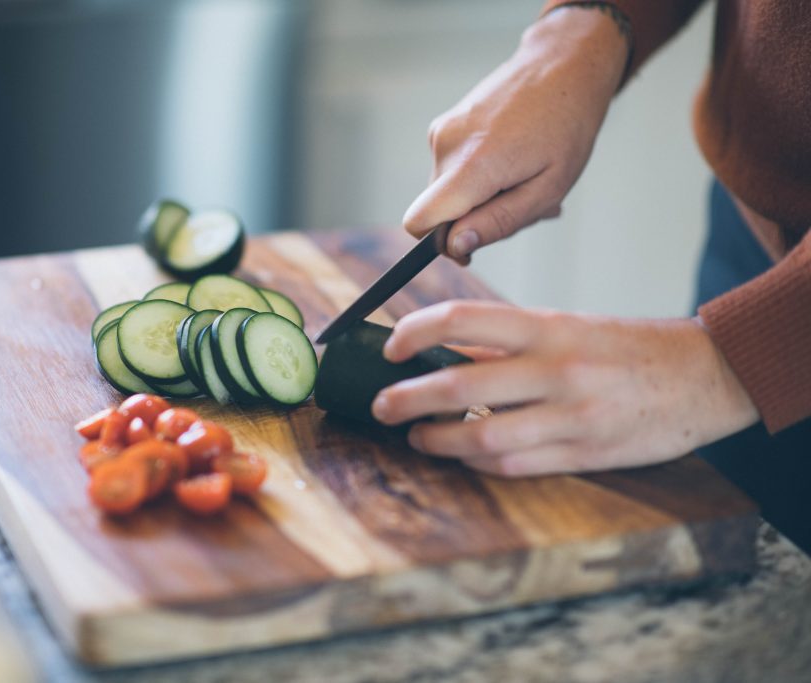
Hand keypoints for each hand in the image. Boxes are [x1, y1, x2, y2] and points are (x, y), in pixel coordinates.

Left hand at [371, 301, 759, 476]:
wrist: (708, 376)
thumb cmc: (628, 347)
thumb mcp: (569, 327)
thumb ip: (507, 343)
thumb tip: (442, 352)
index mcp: (549, 326)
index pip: (463, 318)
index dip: (415, 331)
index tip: (390, 348)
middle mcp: (557, 369)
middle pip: (460, 383)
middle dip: (407, 398)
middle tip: (381, 406)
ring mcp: (572, 416)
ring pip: (482, 435)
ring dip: (437, 439)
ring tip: (416, 436)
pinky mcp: (585, 454)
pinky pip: (515, 464)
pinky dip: (478, 462)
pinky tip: (462, 455)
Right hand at [404, 8, 628, 259]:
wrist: (562, 65)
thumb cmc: (566, 128)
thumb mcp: (548, 188)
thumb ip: (499, 222)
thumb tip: (455, 246)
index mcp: (471, 166)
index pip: (419, 222)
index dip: (439, 244)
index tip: (472, 244)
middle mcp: (446, 147)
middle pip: (440, 211)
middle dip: (475, 217)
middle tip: (522, 199)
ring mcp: (442, 131)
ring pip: (449, 190)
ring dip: (482, 195)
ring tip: (523, 174)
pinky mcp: (444, 124)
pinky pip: (452, 168)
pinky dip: (478, 174)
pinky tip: (512, 157)